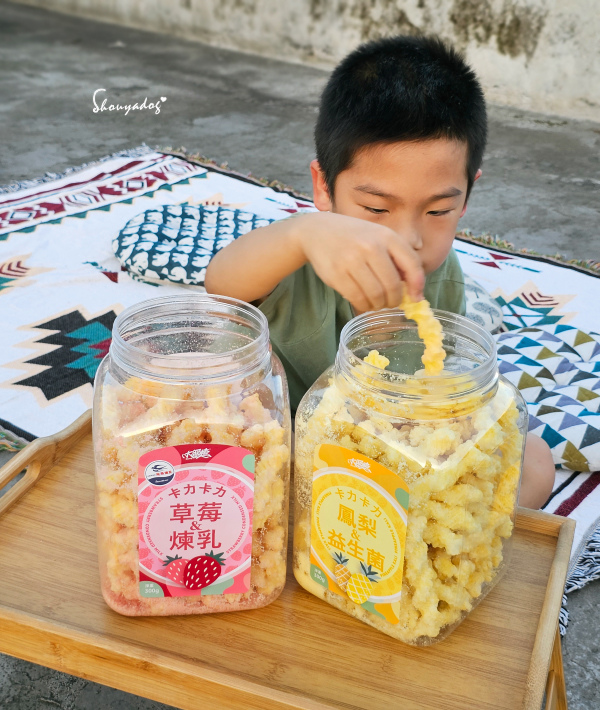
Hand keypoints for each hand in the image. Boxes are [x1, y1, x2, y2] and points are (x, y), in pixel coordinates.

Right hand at [297, 212, 424, 312]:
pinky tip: (364, 302)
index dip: (417, 285)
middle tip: (391, 302)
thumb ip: (396, 258)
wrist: (318, 231)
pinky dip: (364, 305)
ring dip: (379, 304)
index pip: (412, 264)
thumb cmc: (354, 237)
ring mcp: (352, 260)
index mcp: (387, 236)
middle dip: (395, 300)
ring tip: (377, 302)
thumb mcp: (378, 237)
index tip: (416, 298)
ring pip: (376, 295)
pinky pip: (357, 298)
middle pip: (393, 286)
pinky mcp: (336, 274)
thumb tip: (413, 290)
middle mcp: (371, 247)